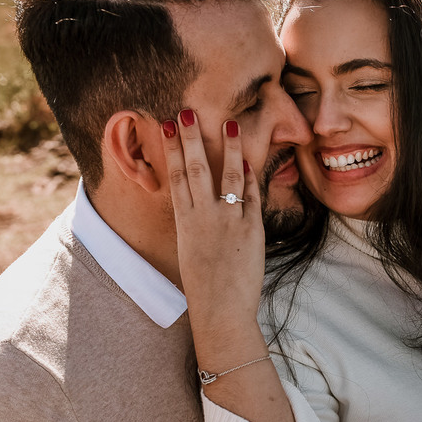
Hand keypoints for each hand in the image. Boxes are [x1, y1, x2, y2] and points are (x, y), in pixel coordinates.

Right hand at [162, 111, 264, 355]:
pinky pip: (253, 196)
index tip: (169, 126)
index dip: (173, 149)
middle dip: (192, 138)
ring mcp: (229, 221)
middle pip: (196, 168)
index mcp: (185, 222)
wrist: (221, 310)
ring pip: (229, 176)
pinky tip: (250, 159)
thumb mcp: (191, 249)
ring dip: (229, 148)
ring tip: (229, 124)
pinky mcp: (252, 229)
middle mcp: (204, 217)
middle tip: (187, 111)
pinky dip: (252, 177)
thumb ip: (196, 222)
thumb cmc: (205, 284)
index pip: (177, 176)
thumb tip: (201, 202)